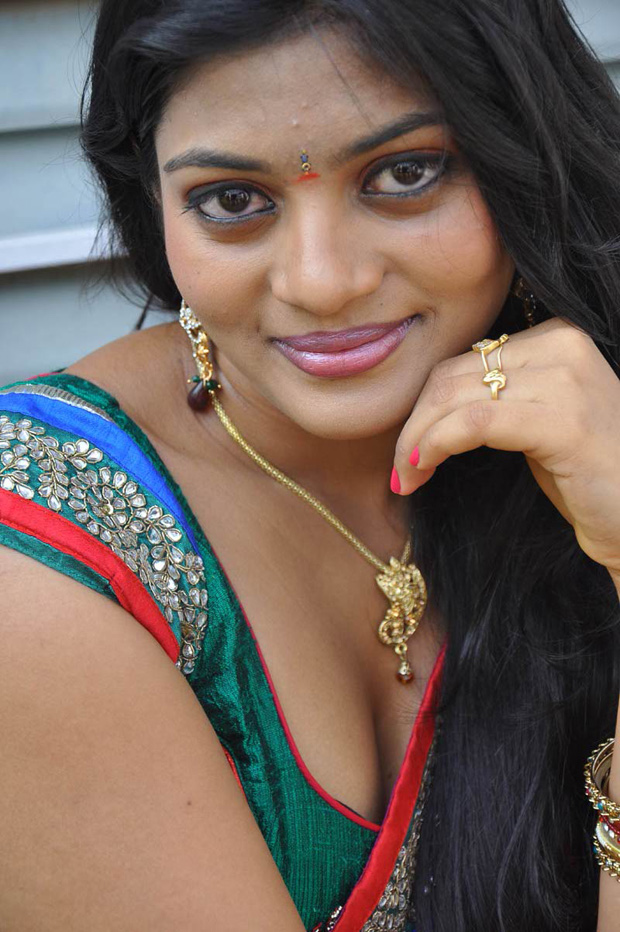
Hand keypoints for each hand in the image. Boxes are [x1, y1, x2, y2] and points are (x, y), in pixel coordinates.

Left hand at [392, 318, 619, 579]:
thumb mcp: (534, 422)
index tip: (407, 449)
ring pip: (455, 397)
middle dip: (413, 425)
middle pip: (452, 375)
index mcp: (556, 338)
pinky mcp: (564, 422)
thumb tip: (424, 406)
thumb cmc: (585, 477)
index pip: (462, 361)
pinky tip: (423, 469)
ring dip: (416, 441)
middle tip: (398, 470)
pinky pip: (475, 422)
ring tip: (405, 478)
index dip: (423, 406)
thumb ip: (494, 399)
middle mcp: (564, 345)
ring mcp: (567, 381)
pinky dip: (437, 444)